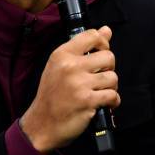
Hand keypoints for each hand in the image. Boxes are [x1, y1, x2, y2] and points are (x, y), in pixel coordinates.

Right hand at [19, 26, 119, 153]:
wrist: (42, 124)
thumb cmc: (52, 94)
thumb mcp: (60, 66)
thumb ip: (83, 47)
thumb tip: (107, 30)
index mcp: (62, 54)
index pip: (92, 35)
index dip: (103, 43)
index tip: (101, 52)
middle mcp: (70, 66)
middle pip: (108, 56)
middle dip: (109, 68)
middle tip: (99, 78)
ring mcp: (79, 84)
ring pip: (113, 77)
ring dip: (111, 87)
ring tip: (100, 91)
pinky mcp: (87, 101)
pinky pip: (113, 95)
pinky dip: (113, 101)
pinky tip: (104, 103)